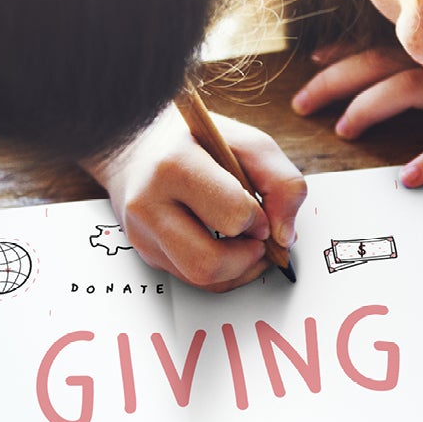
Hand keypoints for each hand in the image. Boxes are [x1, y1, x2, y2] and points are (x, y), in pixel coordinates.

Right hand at [84, 102, 306, 291]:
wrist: (138, 144)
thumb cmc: (196, 140)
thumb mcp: (246, 141)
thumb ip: (280, 181)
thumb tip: (283, 236)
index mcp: (174, 165)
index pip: (231, 215)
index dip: (258, 219)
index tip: (260, 209)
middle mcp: (149, 204)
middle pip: (208, 263)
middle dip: (247, 257)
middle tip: (257, 237)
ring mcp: (142, 233)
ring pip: (201, 280)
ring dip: (237, 270)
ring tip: (246, 244)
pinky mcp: (145, 252)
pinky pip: (193, 281)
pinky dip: (222, 272)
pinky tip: (228, 248)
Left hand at [292, 43, 422, 186]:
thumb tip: (406, 72)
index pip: (379, 48)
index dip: (342, 55)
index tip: (312, 64)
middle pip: (377, 65)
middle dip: (334, 82)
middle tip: (301, 103)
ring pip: (408, 90)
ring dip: (371, 107)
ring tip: (345, 128)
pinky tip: (410, 176)